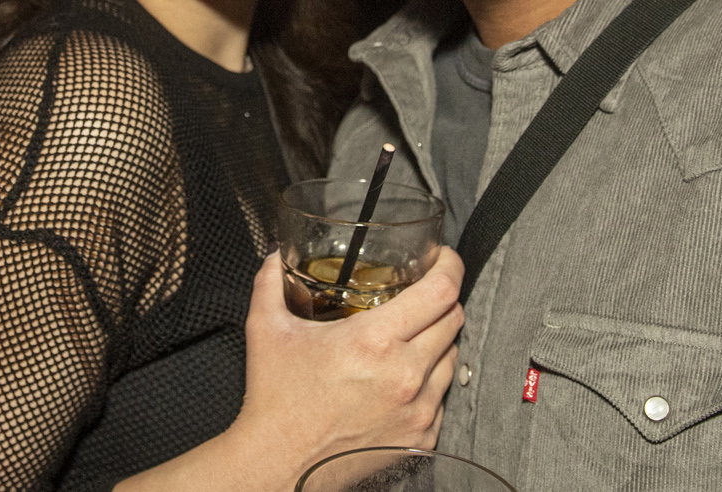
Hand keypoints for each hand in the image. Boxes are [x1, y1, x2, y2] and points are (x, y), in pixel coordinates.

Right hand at [234, 248, 463, 483]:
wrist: (279, 464)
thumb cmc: (275, 401)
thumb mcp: (267, 331)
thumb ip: (270, 284)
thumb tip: (275, 258)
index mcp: (373, 340)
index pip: (440, 291)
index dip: (449, 266)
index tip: (442, 259)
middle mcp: (404, 374)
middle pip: (453, 319)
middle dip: (442, 299)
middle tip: (423, 294)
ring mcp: (417, 408)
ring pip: (453, 356)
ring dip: (439, 340)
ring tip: (412, 336)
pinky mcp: (421, 436)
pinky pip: (443, 396)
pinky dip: (431, 380)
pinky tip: (405, 377)